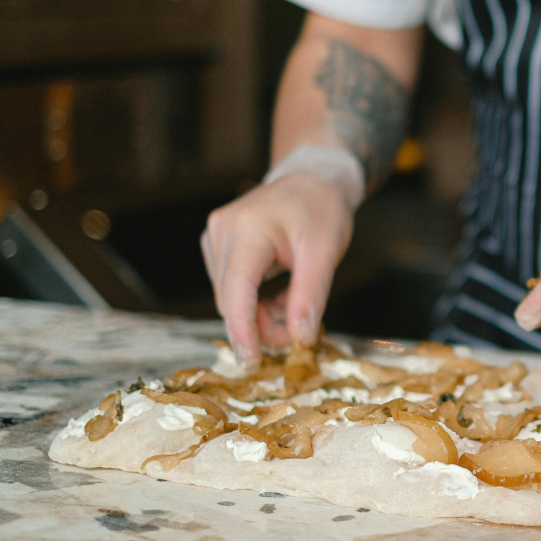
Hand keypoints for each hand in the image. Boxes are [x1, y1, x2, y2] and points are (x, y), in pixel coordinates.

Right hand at [200, 171, 353, 369]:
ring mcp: (215, 237)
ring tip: (295, 302)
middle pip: (232, 298)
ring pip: (231, 298)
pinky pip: (232, 288)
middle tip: (298, 337)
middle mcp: (222, 231)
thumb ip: (310, 295)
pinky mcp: (217, 245)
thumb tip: (300, 339)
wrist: (312, 179)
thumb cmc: (321, 209)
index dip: (242, 328)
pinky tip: (281, 293)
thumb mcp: (326, 251)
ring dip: (260, 314)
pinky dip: (256, 301)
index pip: (237, 288)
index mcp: (247, 228)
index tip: (251, 360)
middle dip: (261, 326)